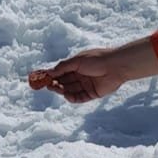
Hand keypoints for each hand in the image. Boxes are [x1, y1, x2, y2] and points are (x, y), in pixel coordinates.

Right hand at [27, 37, 157, 102]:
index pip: (61, 72)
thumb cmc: (97, 59)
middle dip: (56, 84)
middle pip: (64, 82)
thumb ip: (63, 67)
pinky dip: (73, 98)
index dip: (51, 75)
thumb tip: (48, 72)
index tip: (41, 79)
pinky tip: (67, 96)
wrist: (116, 66)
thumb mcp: (77, 61)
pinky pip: (80, 98)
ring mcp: (87, 85)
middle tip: (48, 86)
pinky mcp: (93, 93)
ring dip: (63, 90)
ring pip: (71, 90)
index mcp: (77, 65)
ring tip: (57, 89)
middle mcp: (81, 76)